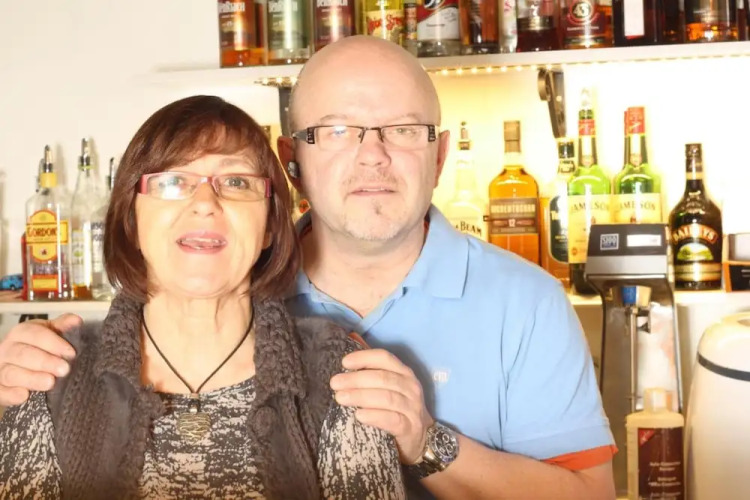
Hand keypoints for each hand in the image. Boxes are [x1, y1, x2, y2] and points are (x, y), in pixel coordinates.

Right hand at [0, 314, 80, 405]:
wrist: (18, 364)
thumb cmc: (38, 347)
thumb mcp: (50, 333)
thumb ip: (62, 326)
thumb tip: (76, 321)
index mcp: (21, 333)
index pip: (34, 334)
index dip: (53, 343)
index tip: (71, 353)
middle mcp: (7, 349)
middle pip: (22, 354)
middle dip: (44, 361)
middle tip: (64, 369)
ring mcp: (0, 369)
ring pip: (11, 373)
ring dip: (31, 378)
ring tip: (50, 382)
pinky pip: (0, 391)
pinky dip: (10, 394)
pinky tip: (25, 395)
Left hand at [330, 348, 433, 463]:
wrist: (421, 438)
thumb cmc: (398, 409)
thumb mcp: (390, 389)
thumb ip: (373, 378)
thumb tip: (344, 372)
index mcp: (404, 373)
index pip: (384, 358)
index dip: (364, 358)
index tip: (344, 363)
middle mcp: (411, 387)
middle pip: (382, 378)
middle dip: (356, 379)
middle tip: (335, 384)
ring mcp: (412, 408)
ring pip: (386, 398)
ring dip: (360, 396)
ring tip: (341, 398)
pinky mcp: (410, 428)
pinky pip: (391, 420)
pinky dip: (374, 416)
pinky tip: (359, 415)